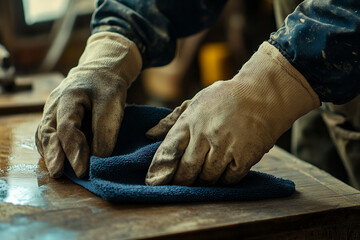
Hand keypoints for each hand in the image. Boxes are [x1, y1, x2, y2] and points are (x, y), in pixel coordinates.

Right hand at [35, 32, 141, 177]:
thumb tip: (98, 159)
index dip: (74, 151)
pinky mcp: (54, 115)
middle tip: (58, 175)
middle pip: (48, 132)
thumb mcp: (112, 106)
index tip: (83, 170)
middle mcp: (54, 103)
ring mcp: (51, 108)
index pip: (68, 128)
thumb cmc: (108, 87)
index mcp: (69, 96)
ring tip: (57, 172)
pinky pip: (47, 133)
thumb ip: (105, 133)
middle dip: (54, 155)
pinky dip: (51, 147)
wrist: (101, 71)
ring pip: (44, 133)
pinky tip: (57, 160)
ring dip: (50, 153)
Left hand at [145, 42, 319, 185]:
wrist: (263, 95)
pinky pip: (228, 179)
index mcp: (190, 121)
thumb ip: (172, 120)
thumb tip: (149, 134)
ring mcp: (226, 147)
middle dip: (181, 180)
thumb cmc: (225, 98)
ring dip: (204, 180)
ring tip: (204, 173)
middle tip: (180, 183)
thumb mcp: (196, 102)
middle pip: (186, 170)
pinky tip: (223, 170)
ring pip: (207, 177)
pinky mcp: (244, 157)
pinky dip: (224, 179)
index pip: (168, 151)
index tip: (153, 182)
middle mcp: (205, 136)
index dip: (160, 169)